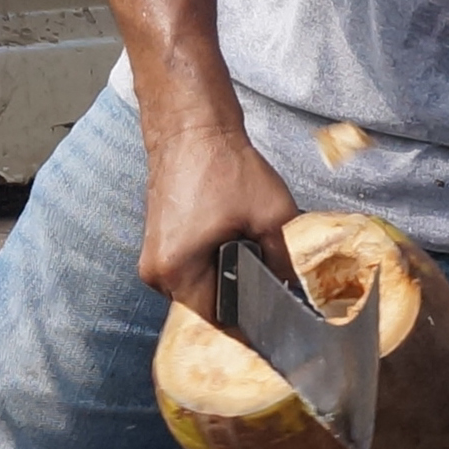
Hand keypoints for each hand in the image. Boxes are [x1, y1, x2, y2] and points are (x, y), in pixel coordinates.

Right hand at [137, 118, 298, 309]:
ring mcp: (154, 258)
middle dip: (238, 295)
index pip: (217, 321)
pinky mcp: (158, 243)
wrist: (191, 127)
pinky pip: (189, 268)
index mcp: (176, 272)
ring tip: (246, 249)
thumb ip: (286, 260)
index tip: (272, 318)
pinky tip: (229, 239)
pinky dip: (210, 260)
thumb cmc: (221, 163)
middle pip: (206, 307)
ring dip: (224, 278)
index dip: (249, 321)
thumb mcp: (271, 214)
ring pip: (198, 287)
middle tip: (266, 275)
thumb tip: (295, 288)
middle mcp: (156, 273)